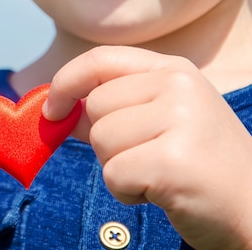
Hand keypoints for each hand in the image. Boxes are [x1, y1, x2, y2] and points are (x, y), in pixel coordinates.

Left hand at [44, 46, 251, 248]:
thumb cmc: (199, 165)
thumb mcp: (161, 120)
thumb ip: (113, 108)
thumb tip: (58, 109)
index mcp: (174, 70)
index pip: (99, 59)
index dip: (66, 82)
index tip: (52, 109)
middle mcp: (179, 86)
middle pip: (95, 108)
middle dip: (107, 142)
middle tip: (148, 156)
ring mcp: (180, 120)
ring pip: (101, 142)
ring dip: (119, 168)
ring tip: (158, 172)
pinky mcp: (172, 161)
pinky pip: (113, 175)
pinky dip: (127, 192)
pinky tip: (161, 191)